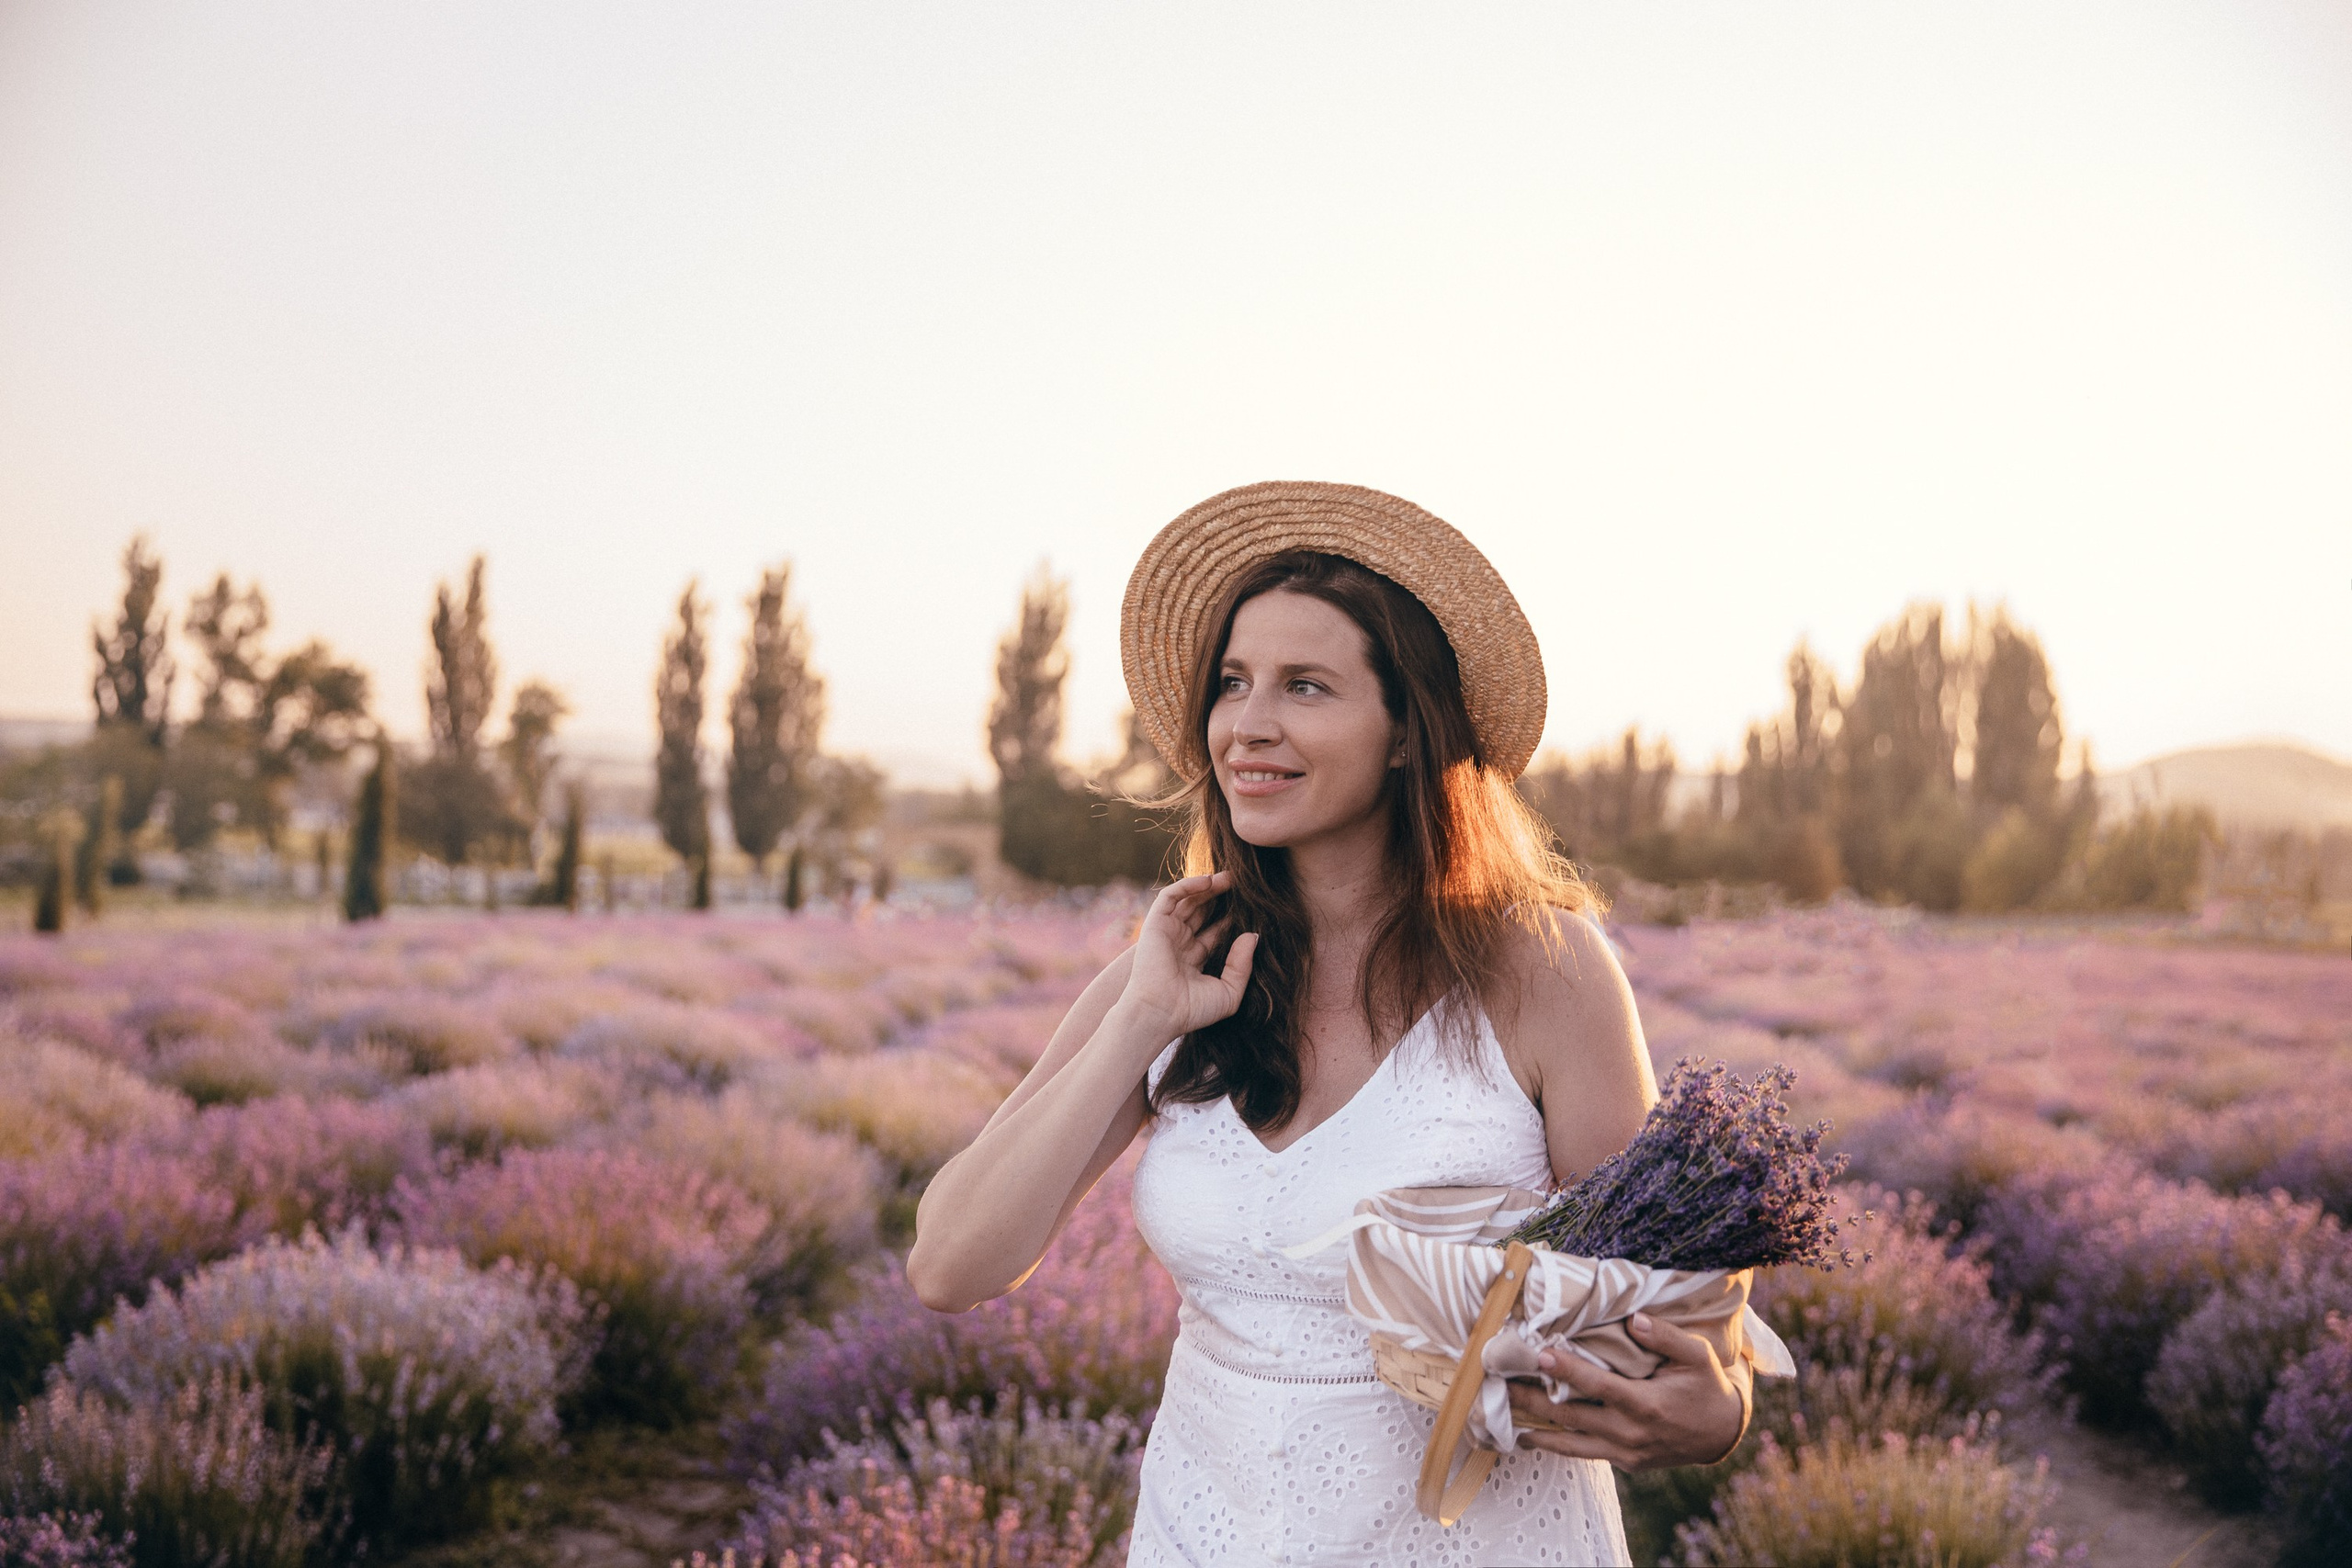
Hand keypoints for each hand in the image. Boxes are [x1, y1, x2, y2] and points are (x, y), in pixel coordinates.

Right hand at [1120, 872, 1258, 1039]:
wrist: (1158, 1014)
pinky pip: (1171, 895)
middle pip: (1203, 911)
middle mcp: (1180, 943)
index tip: (1252, 908)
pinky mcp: (1155, 923)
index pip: (1215, 931)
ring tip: (1231, 877)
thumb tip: (1253, 936)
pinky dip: (1188, 885)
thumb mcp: (1228, 992)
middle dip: (1221, 897)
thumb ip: (1242, 965)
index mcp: (1194, 960)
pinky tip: (1209, 881)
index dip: (1231, 918)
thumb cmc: (1191, 1010)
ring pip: (1189, 899)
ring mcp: (1167, 932)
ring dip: (1209, 886)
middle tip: (1243, 885)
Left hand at [1507, 1313, 1749, 1471]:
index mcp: (1646, 1405)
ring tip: (1503, 1419)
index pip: (1597, 1385)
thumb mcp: (1697, 1357)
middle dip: (1534, 1400)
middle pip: (1572, 1417)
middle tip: (1500, 1383)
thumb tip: (1633, 1319)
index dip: (1567, 1370)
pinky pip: (1583, 1453)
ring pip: (1571, 1444)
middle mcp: (1630, 1433)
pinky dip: (1556, 1446)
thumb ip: (1665, 1337)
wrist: (1720, 1435)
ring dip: (1536, 1430)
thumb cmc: (1705, 1387)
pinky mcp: (1623, 1462)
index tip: (1539, 1354)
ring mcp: (1625, 1452)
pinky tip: (1531, 1436)